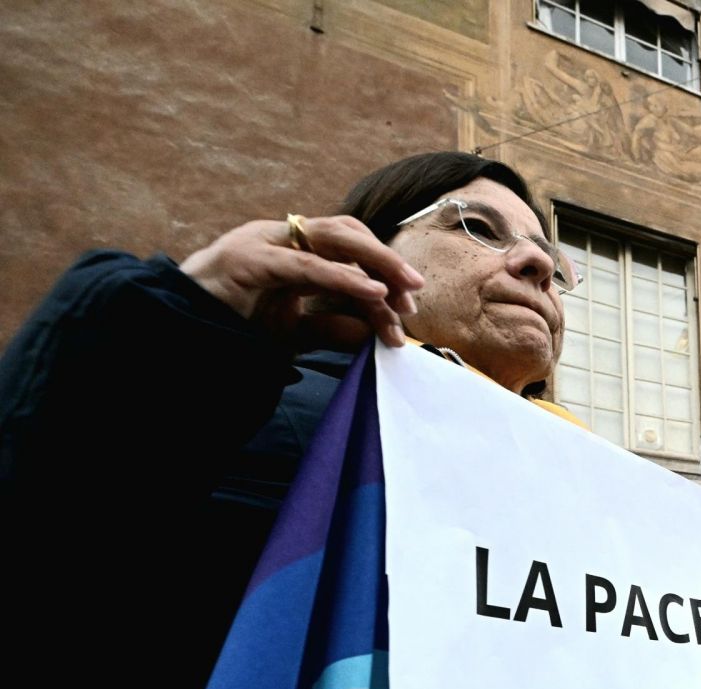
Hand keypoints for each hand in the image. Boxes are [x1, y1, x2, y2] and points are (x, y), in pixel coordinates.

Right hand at [180, 215, 422, 349]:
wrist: (175, 330)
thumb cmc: (229, 327)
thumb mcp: (291, 332)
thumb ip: (329, 328)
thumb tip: (370, 334)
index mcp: (289, 249)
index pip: (346, 245)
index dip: (381, 268)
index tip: (407, 304)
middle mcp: (279, 237)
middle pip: (346, 232)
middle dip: (386, 260)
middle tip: (416, 292)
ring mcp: (262, 242)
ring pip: (333, 239)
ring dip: (375, 263)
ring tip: (403, 291)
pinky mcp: (248, 259)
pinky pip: (305, 265)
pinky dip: (343, 277)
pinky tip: (372, 292)